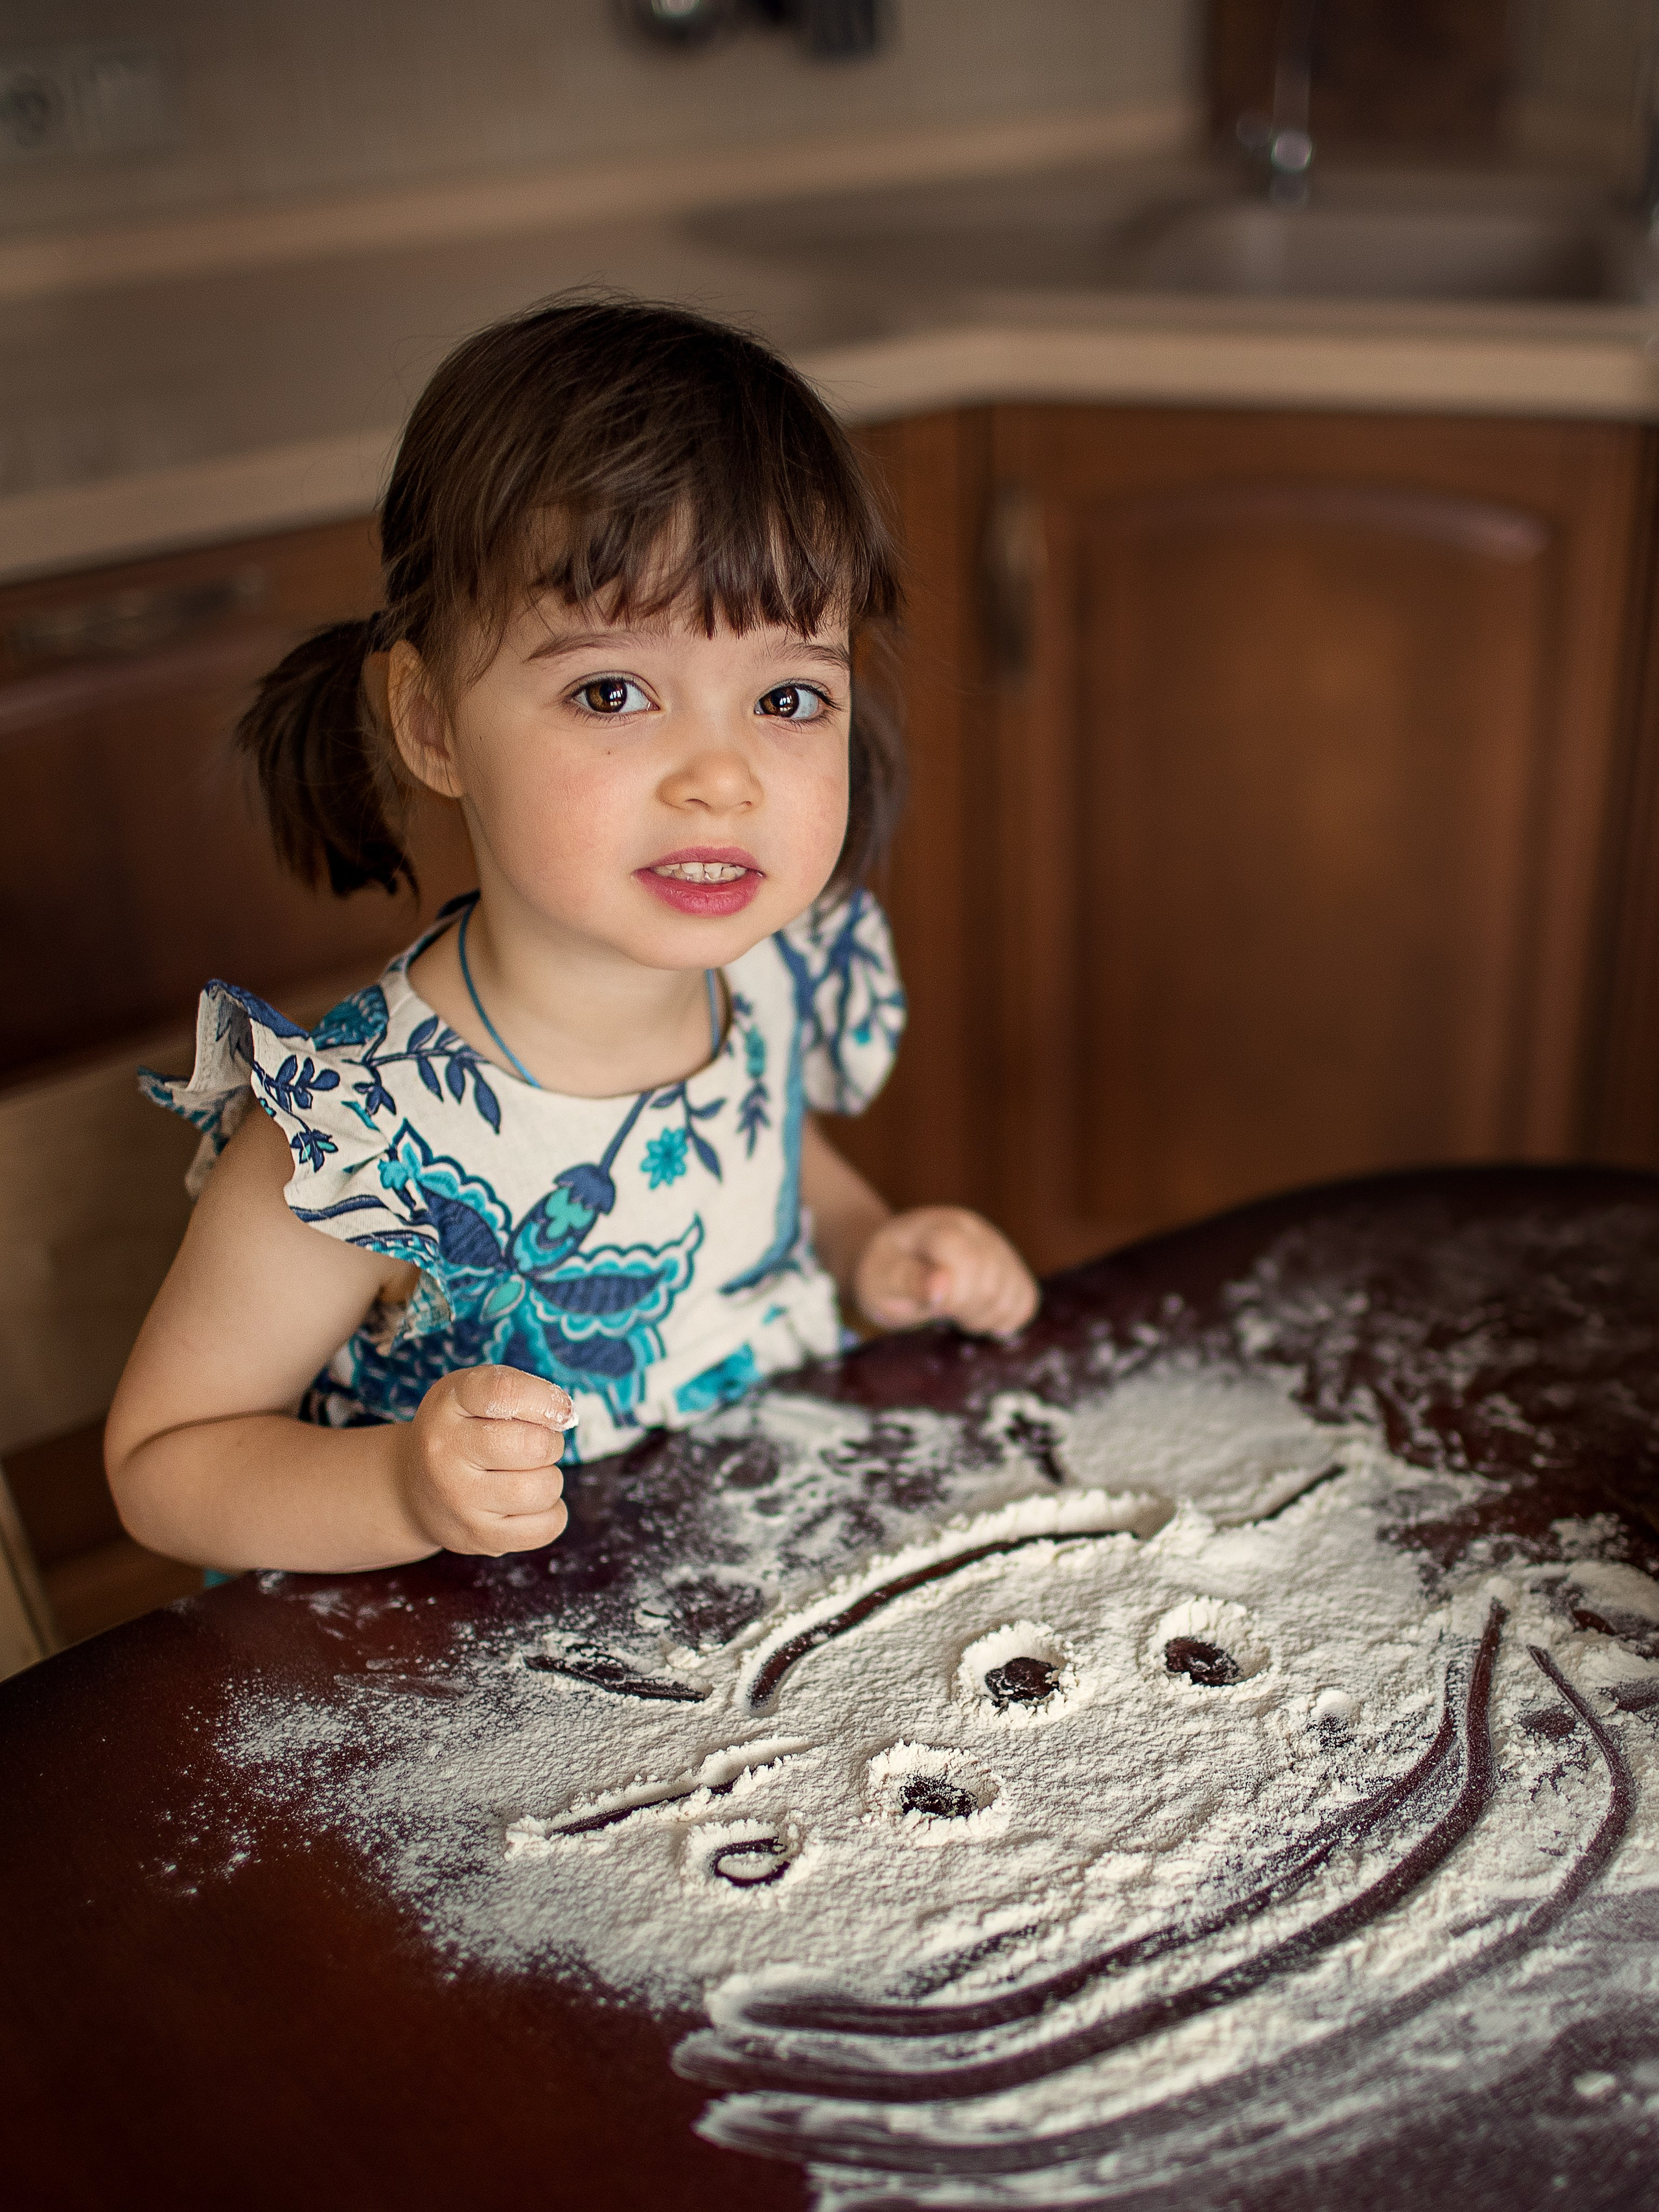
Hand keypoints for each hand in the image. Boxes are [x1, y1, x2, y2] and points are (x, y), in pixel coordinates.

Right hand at [394, 1364, 575, 1555]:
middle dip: (550, 1442)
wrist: (413, 1492)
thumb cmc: (459, 1434)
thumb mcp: (470, 1396)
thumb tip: (566, 1415)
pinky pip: (546, 1526)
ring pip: (544, 1487)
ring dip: (550, 1478)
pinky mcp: (479, 1537)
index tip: (559, 1410)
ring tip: (527, 1474)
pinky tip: (528, 1504)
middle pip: (533, 1445)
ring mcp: (460, 1501)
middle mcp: (445, 1453)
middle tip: (536, 1445)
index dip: (546, 1399)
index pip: (505, 1392)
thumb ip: (517, 1392)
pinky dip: (551, 1513)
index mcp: (446, 1406)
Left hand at [854, 1207, 1038, 1338]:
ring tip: (956, 1310)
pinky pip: (1025, 1300)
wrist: (896, 1260)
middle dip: (966, 1311)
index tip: (934, 1307)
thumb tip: (941, 1285)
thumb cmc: (885, 1275)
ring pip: (1013, 1293)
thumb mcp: (880, 1282)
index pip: (967, 1260)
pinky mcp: (1011, 1264)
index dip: (955, 1295)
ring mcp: (996, 1245)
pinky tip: (975, 1312)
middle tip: (941, 1312)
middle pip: (992, 1283)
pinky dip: (1003, 1317)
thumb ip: (909, 1282)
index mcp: (937, 1227)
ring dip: (984, 1316)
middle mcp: (974, 1229)